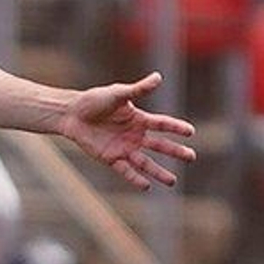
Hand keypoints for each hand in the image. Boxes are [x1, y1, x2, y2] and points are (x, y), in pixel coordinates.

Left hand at [59, 72, 195, 189]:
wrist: (71, 114)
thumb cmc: (94, 100)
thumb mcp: (118, 94)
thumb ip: (138, 89)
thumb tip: (159, 77)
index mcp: (139, 119)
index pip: (162, 124)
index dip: (176, 127)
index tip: (190, 132)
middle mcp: (134, 135)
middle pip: (159, 145)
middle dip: (175, 151)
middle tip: (191, 157)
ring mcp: (123, 148)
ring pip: (145, 163)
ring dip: (158, 172)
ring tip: (172, 181)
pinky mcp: (110, 158)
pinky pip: (125, 170)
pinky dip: (135, 178)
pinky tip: (146, 186)